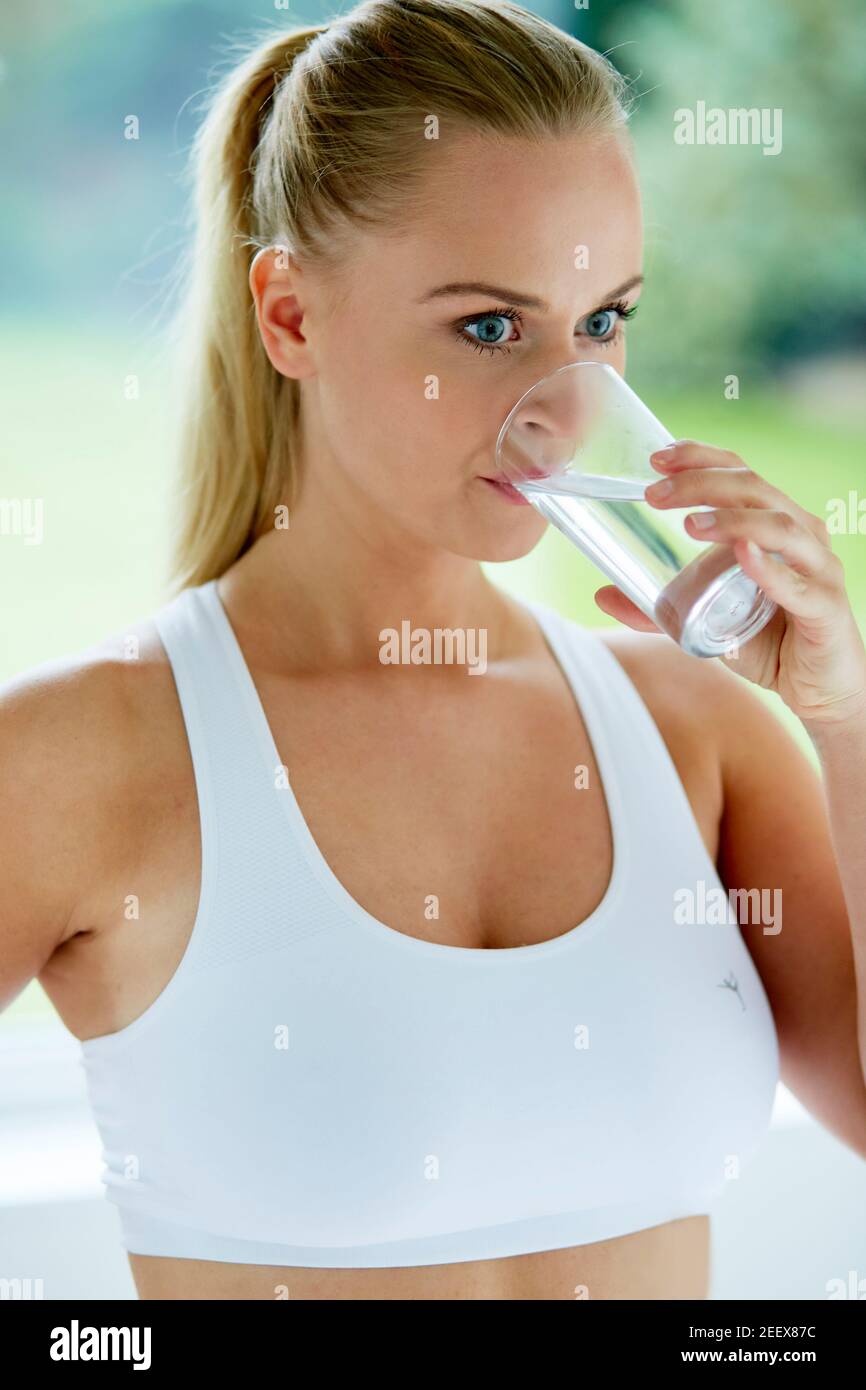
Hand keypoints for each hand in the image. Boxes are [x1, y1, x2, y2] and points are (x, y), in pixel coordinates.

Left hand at [592, 439, 865, 726]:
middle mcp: (801, 534)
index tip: (656, 458)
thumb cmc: (767, 642)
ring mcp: (818, 568)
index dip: (700, 458)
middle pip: (754, 488)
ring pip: (779, 526)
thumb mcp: (704, 619)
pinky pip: (797, 583)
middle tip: (653, 493)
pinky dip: (768, 568)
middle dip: (701, 484)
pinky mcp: (825, 608)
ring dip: (732, 520)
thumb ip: (658, 608)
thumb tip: (601, 593)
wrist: (818, 690)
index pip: (739, 472)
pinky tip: (742, 555)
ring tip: (689, 524)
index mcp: (774, 523)